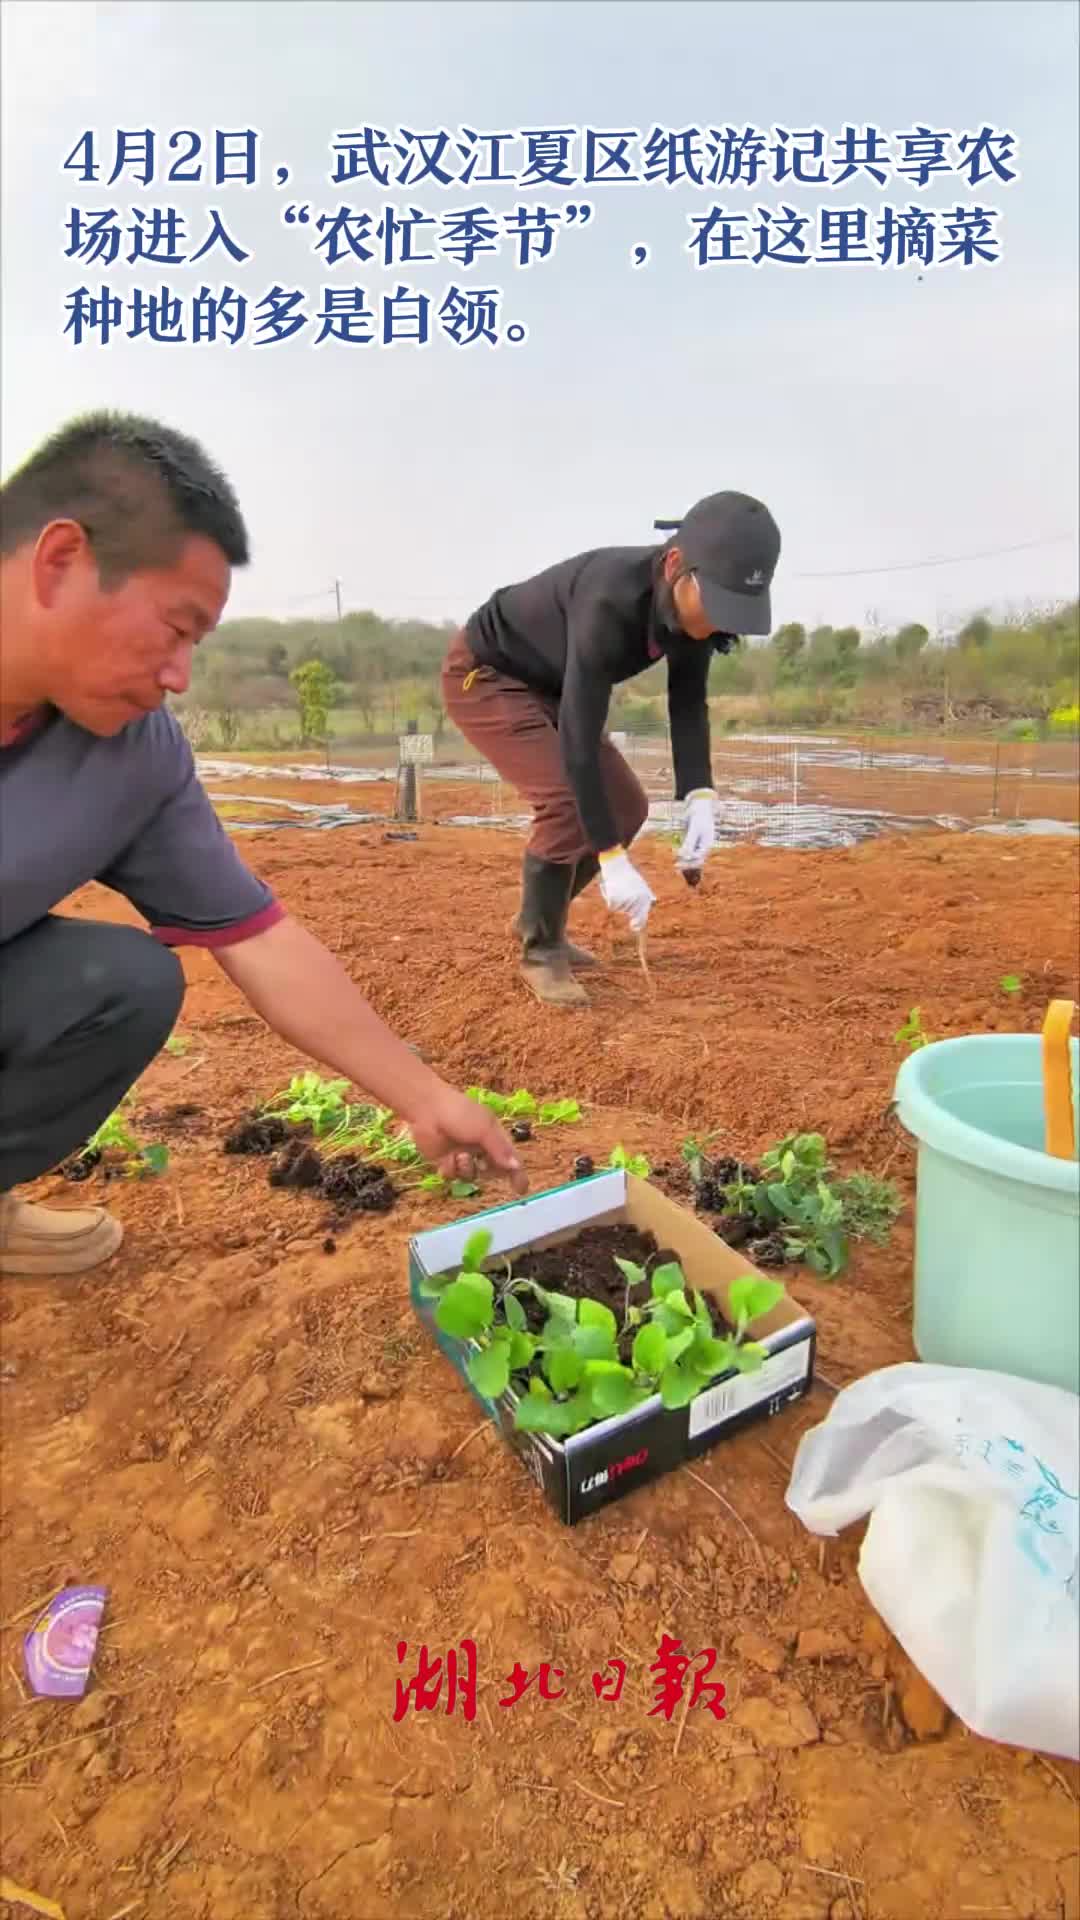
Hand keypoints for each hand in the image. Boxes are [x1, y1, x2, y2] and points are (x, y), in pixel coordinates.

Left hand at [403, 1085, 528, 1195]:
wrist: (426, 1109)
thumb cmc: (460, 1113)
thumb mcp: (484, 1128)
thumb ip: (500, 1149)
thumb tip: (516, 1167)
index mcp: (494, 1136)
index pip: (510, 1158)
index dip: (516, 1173)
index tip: (521, 1190)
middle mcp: (480, 1147)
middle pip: (492, 1171)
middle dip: (488, 1170)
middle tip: (482, 1163)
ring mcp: (462, 1155)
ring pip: (472, 1175)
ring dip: (467, 1168)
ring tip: (459, 1155)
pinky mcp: (445, 1161)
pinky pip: (453, 1176)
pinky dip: (450, 1168)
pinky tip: (445, 1157)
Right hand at [598, 849, 654, 932]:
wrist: (616, 864)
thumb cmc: (628, 874)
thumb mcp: (641, 884)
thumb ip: (646, 895)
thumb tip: (652, 903)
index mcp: (645, 898)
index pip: (642, 916)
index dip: (639, 924)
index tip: (634, 928)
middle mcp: (638, 901)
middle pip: (629, 913)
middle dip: (624, 906)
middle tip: (621, 892)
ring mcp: (627, 901)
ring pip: (619, 909)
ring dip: (617, 900)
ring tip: (618, 886)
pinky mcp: (616, 900)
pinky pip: (612, 906)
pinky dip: (609, 899)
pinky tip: (612, 888)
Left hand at [676, 791, 715, 873]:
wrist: (699, 806)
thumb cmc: (699, 816)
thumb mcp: (694, 828)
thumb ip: (689, 842)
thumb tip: (682, 855)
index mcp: (707, 844)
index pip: (699, 858)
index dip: (689, 862)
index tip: (679, 860)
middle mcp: (704, 845)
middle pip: (696, 860)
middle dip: (687, 864)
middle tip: (675, 866)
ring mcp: (698, 843)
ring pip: (692, 857)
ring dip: (685, 861)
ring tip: (675, 865)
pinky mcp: (692, 840)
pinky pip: (688, 851)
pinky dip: (683, 855)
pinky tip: (676, 856)